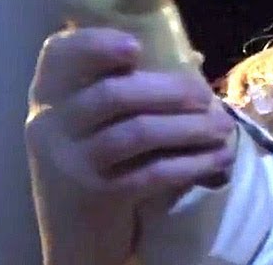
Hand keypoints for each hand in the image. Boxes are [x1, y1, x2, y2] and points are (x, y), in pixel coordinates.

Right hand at [25, 26, 235, 264]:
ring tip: (222, 127)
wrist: (76, 227)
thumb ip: (133, 82)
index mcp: (50, 92)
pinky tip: (218, 158)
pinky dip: (191, 163)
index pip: (58, 54)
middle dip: (170, 91)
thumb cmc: (100, 154)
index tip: (136, 46)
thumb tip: (193, 57)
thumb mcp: (99, 117)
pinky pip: (151, 172)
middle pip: (112, 94)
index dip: (95, 45)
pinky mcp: (94, 196)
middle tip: (206, 96)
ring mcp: (69, 162)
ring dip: (189, 127)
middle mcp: (50, 123)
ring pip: (137, 132)